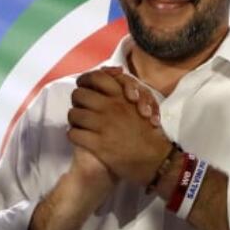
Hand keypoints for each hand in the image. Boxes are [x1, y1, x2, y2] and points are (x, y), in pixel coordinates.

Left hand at [68, 69, 171, 184]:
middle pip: (79, 94)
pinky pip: (74, 134)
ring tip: (79, 124)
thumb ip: (128, 88)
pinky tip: (80, 137)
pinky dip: (74, 135)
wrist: (155, 159)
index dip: (86, 80)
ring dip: (74, 119)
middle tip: (81, 108)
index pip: (96, 77)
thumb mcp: (142, 103)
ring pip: (73, 114)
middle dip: (77, 101)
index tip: (85, 87)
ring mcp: (103, 125)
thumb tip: (116, 71)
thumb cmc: (149, 132)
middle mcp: (110, 107)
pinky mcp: (98, 144)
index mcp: (121, 96)